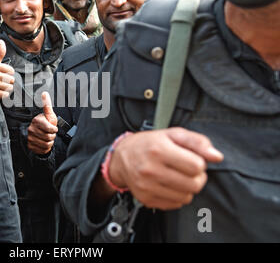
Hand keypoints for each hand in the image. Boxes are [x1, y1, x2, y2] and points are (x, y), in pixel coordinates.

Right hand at [0, 40, 14, 98]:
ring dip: (8, 87)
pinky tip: (1, 91)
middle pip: (10, 79)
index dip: (10, 71)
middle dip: (10, 80)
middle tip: (4, 80)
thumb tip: (0, 40)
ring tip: (3, 85)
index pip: (11, 70)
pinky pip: (4, 94)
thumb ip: (0, 52)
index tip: (7, 72)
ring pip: (8, 87)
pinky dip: (5, 94)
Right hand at [28, 92, 57, 154]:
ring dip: (50, 142)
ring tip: (48, 138)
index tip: (53, 128)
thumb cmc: (46, 124)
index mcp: (36, 121)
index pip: (49, 129)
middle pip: (48, 137)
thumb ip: (47, 105)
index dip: (54, 130)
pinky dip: (46, 148)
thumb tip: (44, 93)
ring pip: (46, 144)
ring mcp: (29, 138)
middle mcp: (31, 129)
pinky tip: (44, 143)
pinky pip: (42, 150)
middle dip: (52, 136)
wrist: (40, 135)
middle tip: (50, 134)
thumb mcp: (49, 115)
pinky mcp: (30, 146)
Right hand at [108, 127, 223, 210]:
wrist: (122, 157)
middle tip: (188, 170)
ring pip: (186, 196)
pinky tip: (170, 185)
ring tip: (178, 176)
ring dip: (188, 187)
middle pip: (194, 184)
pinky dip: (177, 196)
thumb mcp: (172, 134)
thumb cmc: (149, 144)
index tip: (191, 159)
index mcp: (159, 150)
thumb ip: (197, 141)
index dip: (199, 162)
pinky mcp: (146, 199)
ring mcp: (147, 186)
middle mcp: (151, 170)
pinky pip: (175, 204)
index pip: (197, 166)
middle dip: (197, 177)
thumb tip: (217, 156)